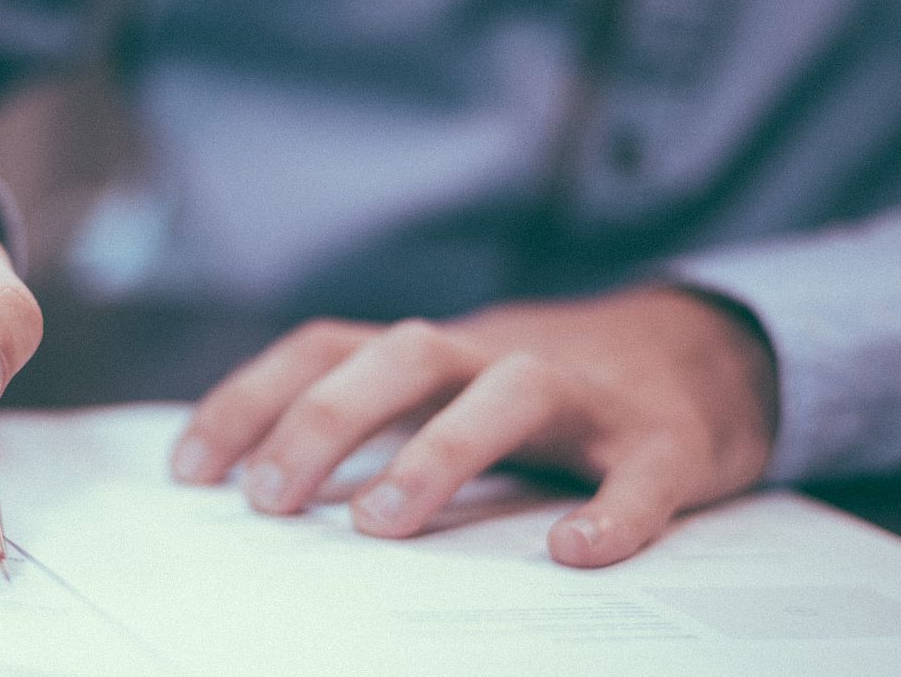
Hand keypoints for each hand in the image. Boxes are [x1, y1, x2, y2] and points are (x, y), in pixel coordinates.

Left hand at [170, 287, 776, 566]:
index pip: (328, 348)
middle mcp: (501, 356)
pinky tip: (575, 552)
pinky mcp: (668, 440)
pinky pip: (641, 472)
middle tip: (270, 501)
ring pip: (511, 391)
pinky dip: (612, 511)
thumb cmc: (550, 393)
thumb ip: (375, 422)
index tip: (190, 470)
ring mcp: (588, 395)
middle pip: (405, 354)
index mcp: (439, 353)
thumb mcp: (451, 390)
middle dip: (327, 420)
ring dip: (440, 450)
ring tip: (381, 524)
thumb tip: (262, 489)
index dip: (253, 399)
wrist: (710, 353)